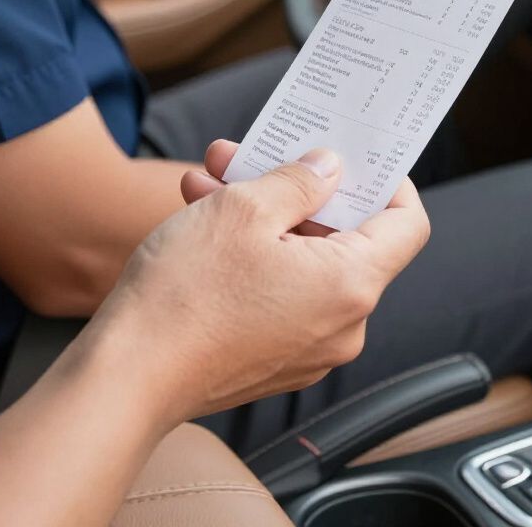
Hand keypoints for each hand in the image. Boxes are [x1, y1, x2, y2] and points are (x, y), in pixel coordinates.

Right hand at [89, 148, 428, 427]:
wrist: (124, 379)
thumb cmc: (186, 293)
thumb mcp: (244, 209)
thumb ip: (300, 180)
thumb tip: (330, 168)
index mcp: (351, 284)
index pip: (407, 223)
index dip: (388, 180)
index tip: (357, 154)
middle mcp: (343, 324)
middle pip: (344, 235)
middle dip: (298, 186)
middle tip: (258, 152)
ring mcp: (309, 346)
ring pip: (303, 258)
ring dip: (263, 213)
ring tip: (212, 179)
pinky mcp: (274, 357)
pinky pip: (281, 290)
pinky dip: (254, 252)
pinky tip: (205, 218)